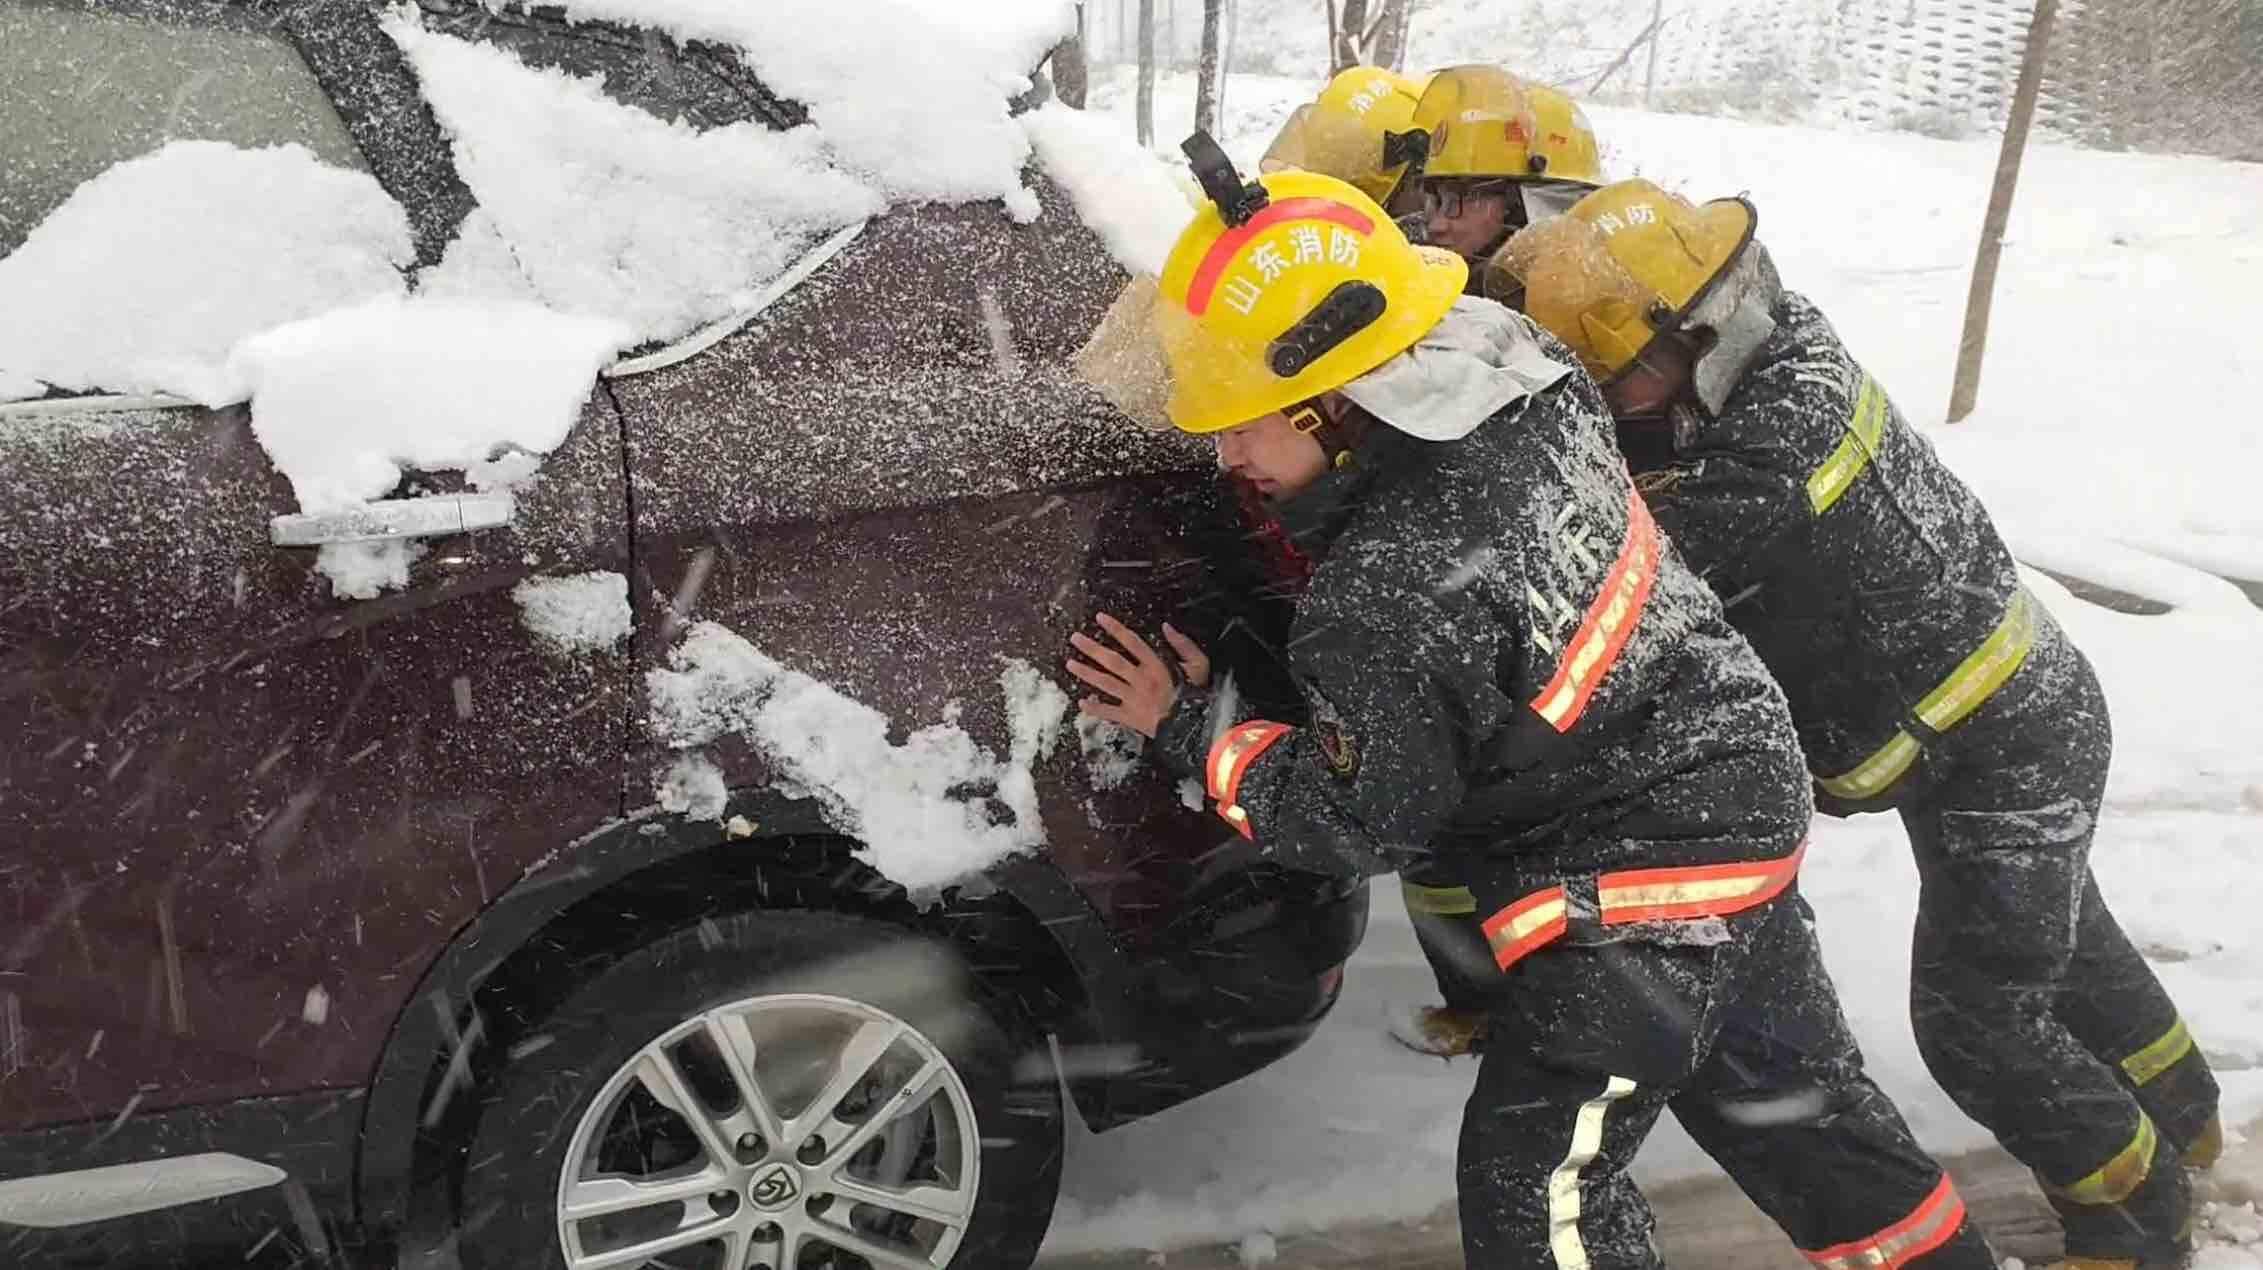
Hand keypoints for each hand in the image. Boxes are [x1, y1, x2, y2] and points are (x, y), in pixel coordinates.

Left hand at [1066, 614, 1208, 737]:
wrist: (1192, 728)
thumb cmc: (1197, 696)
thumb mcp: (1200, 665)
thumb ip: (1184, 645)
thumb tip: (1167, 627)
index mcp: (1157, 667)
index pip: (1132, 643)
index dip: (1115, 629)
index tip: (1100, 618)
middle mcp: (1141, 681)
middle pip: (1112, 661)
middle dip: (1092, 648)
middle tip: (1075, 638)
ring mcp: (1133, 700)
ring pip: (1106, 684)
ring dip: (1087, 673)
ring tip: (1070, 664)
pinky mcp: (1131, 718)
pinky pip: (1109, 712)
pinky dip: (1095, 708)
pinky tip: (1082, 702)